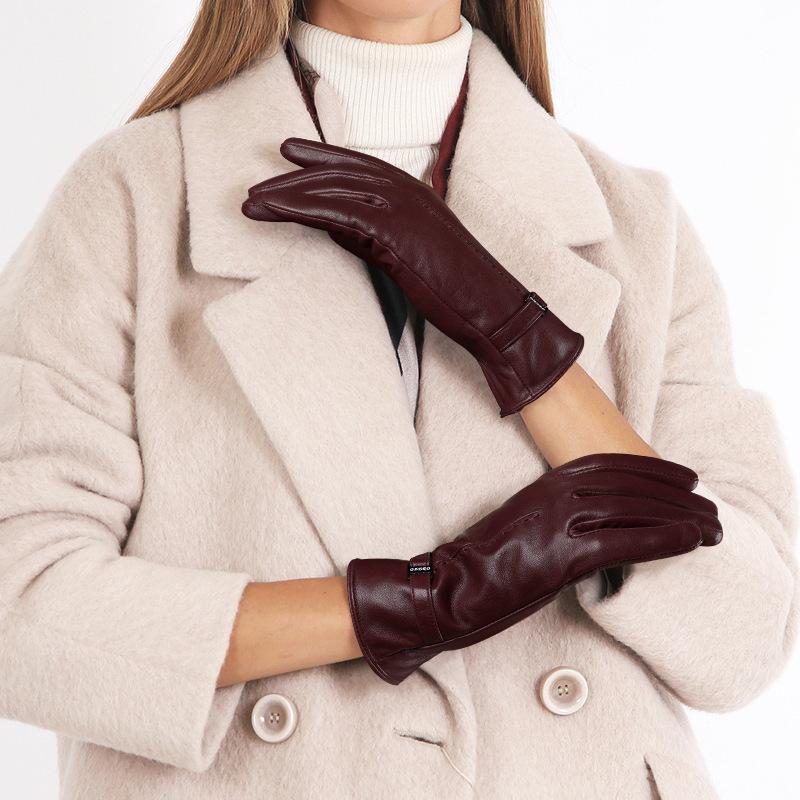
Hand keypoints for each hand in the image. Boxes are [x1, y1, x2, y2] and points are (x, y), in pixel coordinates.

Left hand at [241, 137, 583, 416]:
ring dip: (286, 194)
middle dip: (294, 176)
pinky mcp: (392, 233)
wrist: (492, 309)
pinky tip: (273, 213)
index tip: (289, 153)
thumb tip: (338, 230)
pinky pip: (335, 214)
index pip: (360, 166)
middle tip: (257, 185)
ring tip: (252, 203)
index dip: (322, 157)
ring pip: (331, 191)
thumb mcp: (415, 255)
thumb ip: (377, 237)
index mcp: (416, 193)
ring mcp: (401, 209)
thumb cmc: (460, 291)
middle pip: (339, 173)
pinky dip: (299, 209)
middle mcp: (407, 192)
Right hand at [345, 452, 722, 683]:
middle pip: (628, 483)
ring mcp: (559, 524)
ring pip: (633, 509)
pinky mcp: (562, 557)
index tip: (682, 474)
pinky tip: (691, 540)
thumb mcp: (522, 523)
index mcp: (545, 486)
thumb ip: (556, 516)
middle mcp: (555, 497)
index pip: (608, 464)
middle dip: (674, 491)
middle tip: (706, 499)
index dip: (651, 467)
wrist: (450, 587)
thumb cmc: (482, 562)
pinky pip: (626, 542)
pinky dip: (664, 539)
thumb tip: (591, 524)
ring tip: (711, 522)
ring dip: (679, 514)